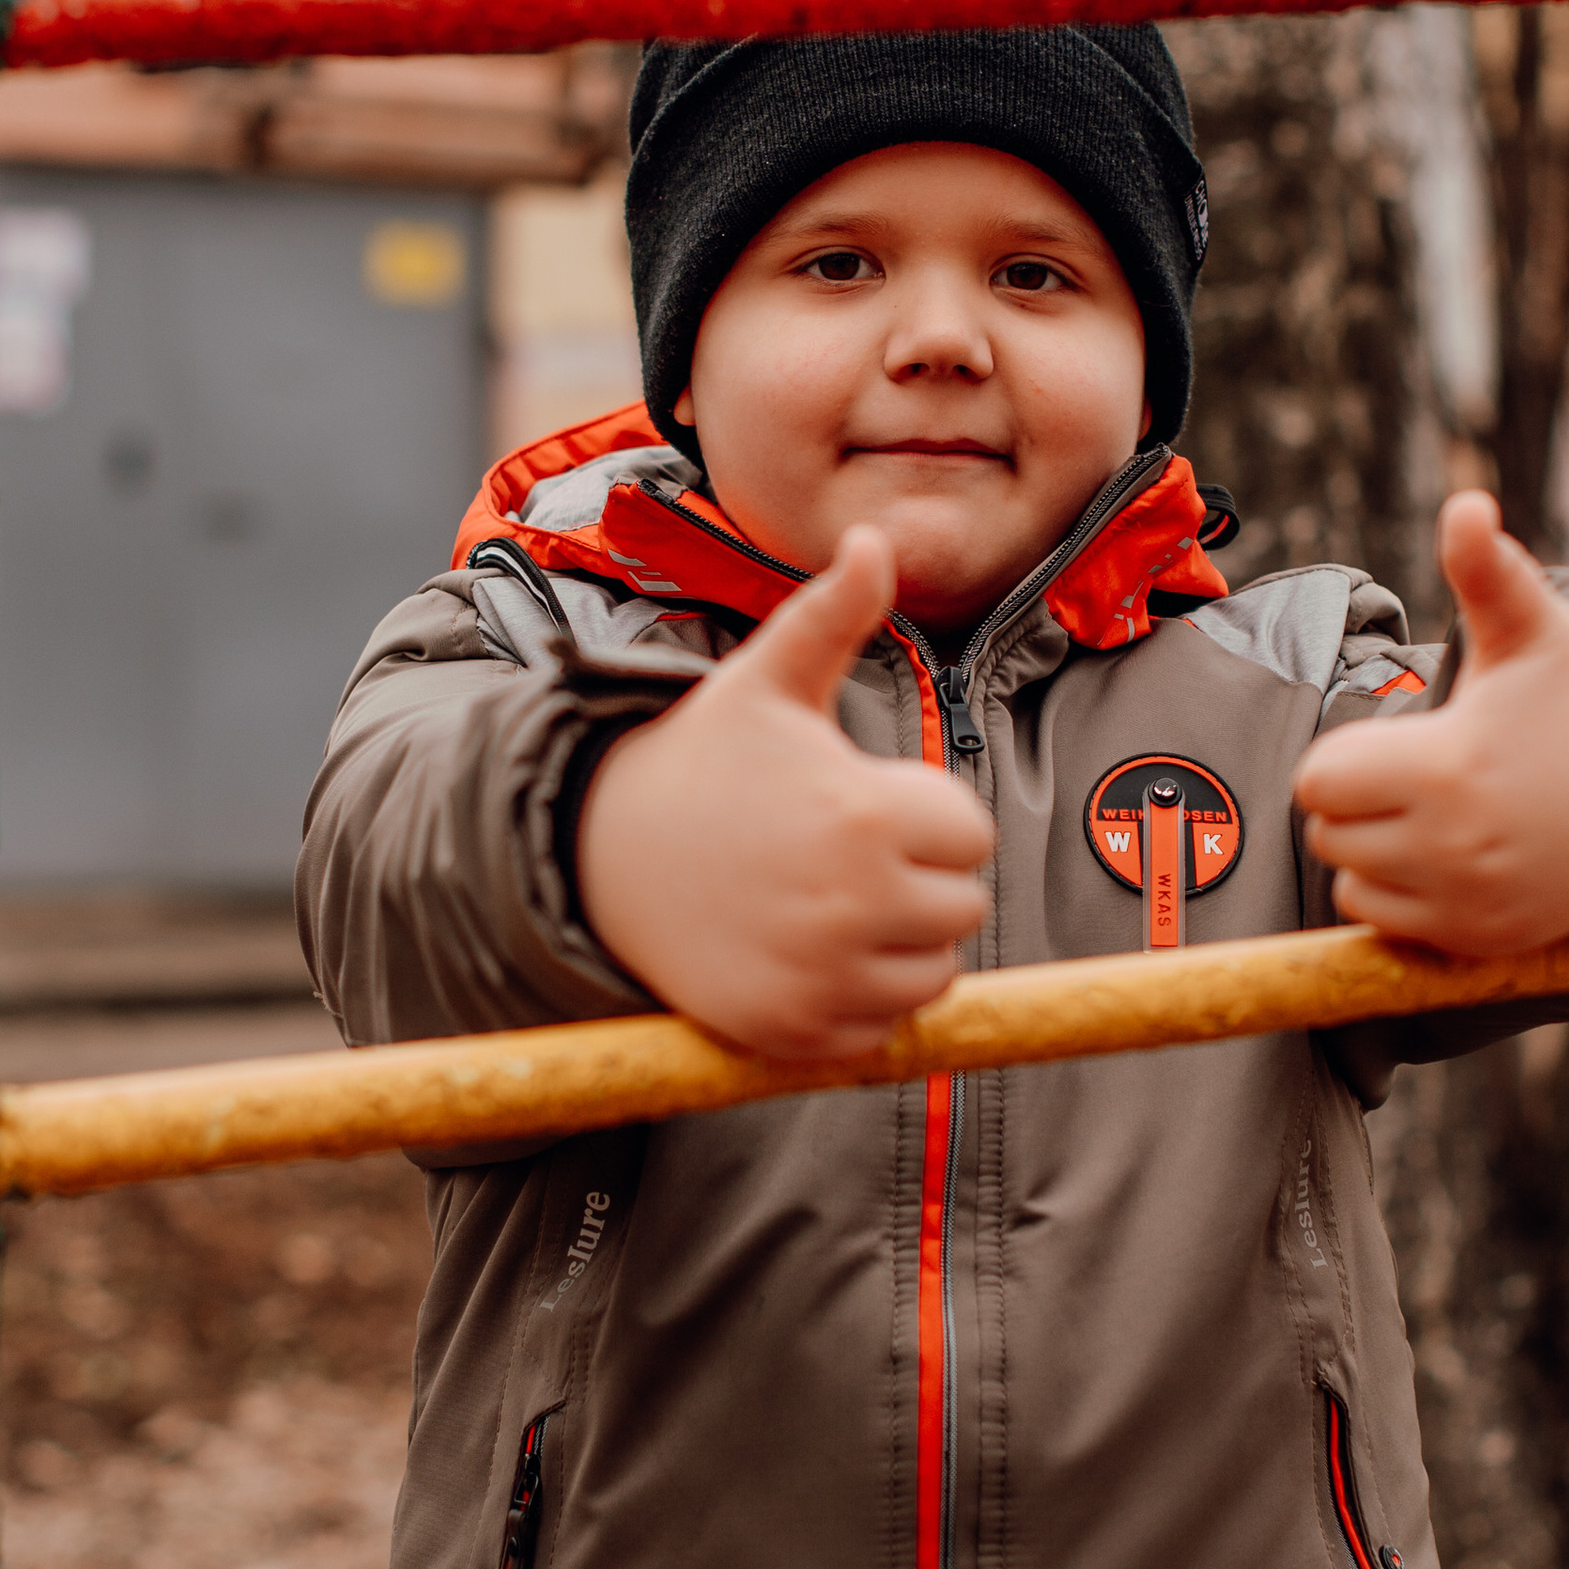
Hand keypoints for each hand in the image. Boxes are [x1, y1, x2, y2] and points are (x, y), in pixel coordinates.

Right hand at [576, 524, 995, 1058]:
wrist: (596, 854)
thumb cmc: (698, 759)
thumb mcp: (765, 679)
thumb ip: (834, 614)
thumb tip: (876, 536)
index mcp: (866, 814)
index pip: (972, 835)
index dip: (925, 814)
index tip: (864, 801)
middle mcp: (855, 904)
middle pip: (961, 907)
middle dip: (918, 880)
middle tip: (842, 854)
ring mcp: (824, 977)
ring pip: (932, 975)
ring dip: (898, 946)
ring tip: (827, 903)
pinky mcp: (795, 1032)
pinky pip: (881, 1031)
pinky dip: (858, 1003)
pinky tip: (804, 953)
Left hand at [1294, 493, 1568, 956]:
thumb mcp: (1536, 631)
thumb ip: (1488, 571)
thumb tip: (1467, 504)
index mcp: (1449, 769)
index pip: (1318, 780)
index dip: (1346, 754)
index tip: (1400, 739)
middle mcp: (1453, 849)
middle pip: (1327, 832)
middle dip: (1357, 799)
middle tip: (1420, 774)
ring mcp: (1467, 905)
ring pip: (1350, 882)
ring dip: (1373, 851)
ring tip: (1438, 813)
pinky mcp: (1480, 943)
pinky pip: (1387, 924)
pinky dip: (1400, 896)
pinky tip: (1450, 857)